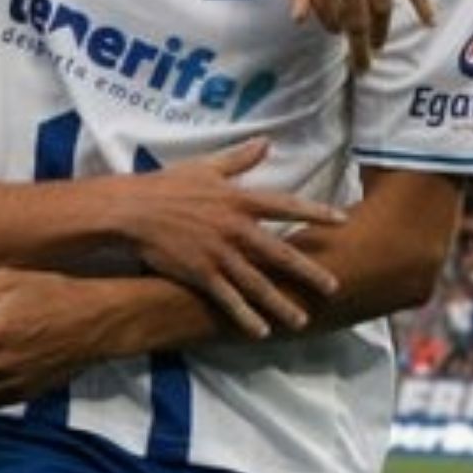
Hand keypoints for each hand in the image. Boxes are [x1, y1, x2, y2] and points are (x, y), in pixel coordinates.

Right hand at [117, 138, 342, 336]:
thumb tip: (266, 141)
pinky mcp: (200, 273)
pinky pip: (228, 298)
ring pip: (258, 283)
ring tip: (301, 320)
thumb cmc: (166, 185)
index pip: (285, 204)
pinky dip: (245, 316)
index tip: (342, 220)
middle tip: (333, 287)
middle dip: (308, 271)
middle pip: (279, 252)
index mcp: (238, 199)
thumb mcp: (204, 167)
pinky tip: (260, 331)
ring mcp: (219, 253)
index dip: (315, 211)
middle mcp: (235, 228)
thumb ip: (238, 159)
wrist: (130, 210)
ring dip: (281, 303)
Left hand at [288, 0, 433, 72]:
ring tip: (379, 48)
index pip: (327, 14)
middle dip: (358, 47)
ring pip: (381, 7)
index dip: (331, 28)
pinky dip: (422, 2)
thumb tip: (299, 20)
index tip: (335, 32)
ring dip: (381, 32)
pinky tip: (430, 21)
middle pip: (355, 19)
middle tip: (362, 67)